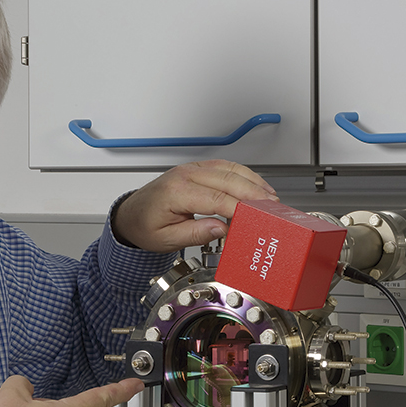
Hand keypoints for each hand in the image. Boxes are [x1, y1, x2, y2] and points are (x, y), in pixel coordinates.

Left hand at [112, 159, 277, 251]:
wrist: (131, 215)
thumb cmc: (145, 226)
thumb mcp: (166, 239)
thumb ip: (195, 233)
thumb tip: (221, 229)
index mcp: (176, 191)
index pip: (216, 198)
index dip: (241, 208)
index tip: (257, 218)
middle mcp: (185, 175)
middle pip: (228, 179)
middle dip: (255, 193)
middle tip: (274, 207)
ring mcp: (192, 169)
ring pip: (230, 169)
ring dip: (254, 182)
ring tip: (271, 198)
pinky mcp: (198, 169)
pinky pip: (226, 167)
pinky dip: (245, 175)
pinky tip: (257, 186)